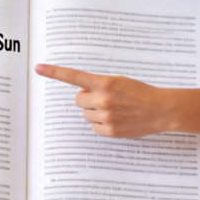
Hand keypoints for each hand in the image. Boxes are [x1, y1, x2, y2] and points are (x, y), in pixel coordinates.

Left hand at [34, 63, 167, 138]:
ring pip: (86, 115)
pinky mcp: (110, 131)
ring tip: (115, 110)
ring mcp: (106, 116)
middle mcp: (102, 99)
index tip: (38, 68)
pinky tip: (117, 120)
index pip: (74, 76)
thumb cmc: (140, 92)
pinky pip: (94, 127)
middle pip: (78, 100)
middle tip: (104, 99)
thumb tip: (81, 96)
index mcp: (104, 82)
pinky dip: (101, 124)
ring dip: (95, 112)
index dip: (54, 72)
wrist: (161, 109)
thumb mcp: (119, 81)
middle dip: (87, 99)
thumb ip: (98, 85)